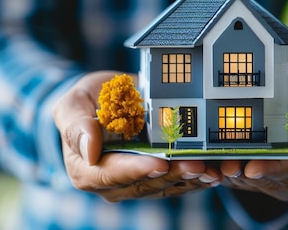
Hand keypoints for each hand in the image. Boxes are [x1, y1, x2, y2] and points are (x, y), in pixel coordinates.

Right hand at [52, 71, 220, 202]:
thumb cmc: (84, 103)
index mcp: (86, 170)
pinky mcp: (155, 177)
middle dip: (172, 175)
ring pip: (164, 186)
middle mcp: (111, 183)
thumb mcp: (72, 105)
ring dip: (189, 179)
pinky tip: (215, 170)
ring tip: (210, 169)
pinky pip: (176, 182)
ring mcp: (135, 181)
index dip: (137, 169)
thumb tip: (90, 149)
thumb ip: (76, 126)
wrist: (102, 101)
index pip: (112, 175)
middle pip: (144, 184)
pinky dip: (196, 177)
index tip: (158, 162)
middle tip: (195, 165)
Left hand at [219, 83, 287, 200]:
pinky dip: (223, 164)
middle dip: (243, 171)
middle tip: (224, 164)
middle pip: (265, 178)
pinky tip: (209, 156)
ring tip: (211, 160)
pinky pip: (238, 171)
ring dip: (229, 169)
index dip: (272, 170)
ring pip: (247, 177)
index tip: (253, 168)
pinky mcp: (257, 171)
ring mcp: (274, 178)